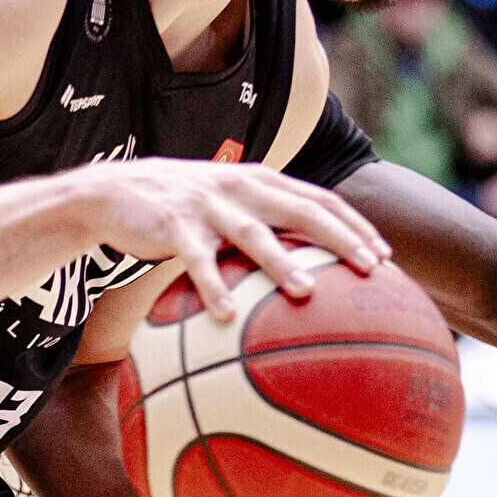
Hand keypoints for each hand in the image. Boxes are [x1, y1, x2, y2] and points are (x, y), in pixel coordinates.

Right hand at [74, 157, 389, 319]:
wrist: (112, 192)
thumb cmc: (181, 210)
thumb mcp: (226, 206)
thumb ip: (262, 226)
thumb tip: (307, 273)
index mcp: (260, 182)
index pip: (319, 200)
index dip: (355, 224)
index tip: (385, 255)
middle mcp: (241, 188)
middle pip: (302, 211)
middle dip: (340, 239)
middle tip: (371, 268)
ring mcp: (208, 206)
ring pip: (253, 234)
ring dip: (282, 262)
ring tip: (306, 291)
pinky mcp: (174, 226)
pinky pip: (197, 261)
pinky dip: (212, 286)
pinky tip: (224, 315)